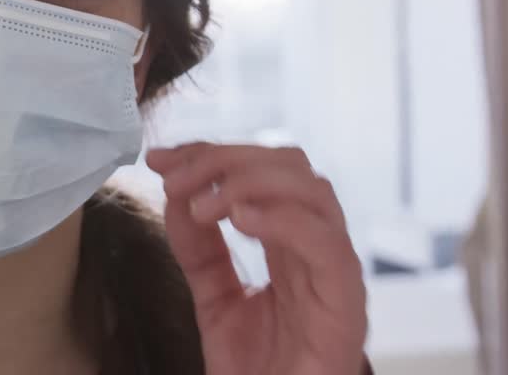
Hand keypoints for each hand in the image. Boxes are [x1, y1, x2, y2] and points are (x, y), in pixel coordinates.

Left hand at [146, 143, 367, 374]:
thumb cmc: (259, 369)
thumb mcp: (214, 298)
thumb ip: (198, 248)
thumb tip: (173, 194)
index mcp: (292, 240)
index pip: (261, 169)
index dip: (211, 154)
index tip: (161, 158)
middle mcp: (318, 246)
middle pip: (289, 166)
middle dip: (226, 160)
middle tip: (177, 179)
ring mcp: (336, 270)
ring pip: (312, 190)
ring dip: (249, 182)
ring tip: (203, 204)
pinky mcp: (346, 302)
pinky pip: (326, 244)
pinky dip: (282, 219)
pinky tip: (239, 218)